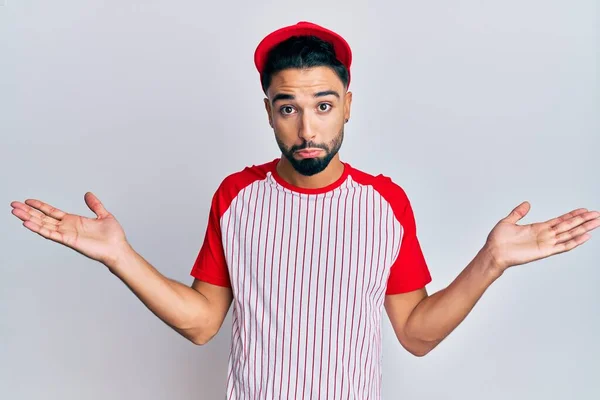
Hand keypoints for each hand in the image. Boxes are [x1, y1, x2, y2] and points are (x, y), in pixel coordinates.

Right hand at [10, 192, 130, 266]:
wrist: (118, 248)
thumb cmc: (113, 236)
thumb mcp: (104, 215)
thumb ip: (95, 205)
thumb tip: (88, 194)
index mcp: (73, 221)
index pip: (52, 212)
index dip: (40, 206)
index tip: (28, 201)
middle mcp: (67, 227)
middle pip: (43, 218)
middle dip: (28, 211)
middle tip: (13, 205)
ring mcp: (66, 234)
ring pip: (43, 225)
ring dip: (28, 219)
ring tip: (15, 212)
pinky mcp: (69, 240)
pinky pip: (51, 234)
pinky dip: (38, 229)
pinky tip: (27, 223)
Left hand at [484, 201, 599, 272]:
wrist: (493, 252)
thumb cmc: (498, 240)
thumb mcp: (508, 221)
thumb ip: (518, 213)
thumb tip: (526, 204)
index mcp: (538, 228)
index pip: (560, 220)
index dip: (572, 215)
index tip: (584, 210)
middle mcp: (545, 235)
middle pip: (569, 226)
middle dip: (583, 220)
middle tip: (598, 215)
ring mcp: (546, 243)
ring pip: (570, 234)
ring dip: (583, 229)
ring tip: (597, 222)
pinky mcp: (545, 251)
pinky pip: (563, 246)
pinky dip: (575, 241)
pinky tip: (586, 236)